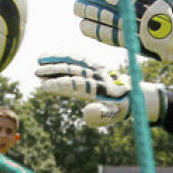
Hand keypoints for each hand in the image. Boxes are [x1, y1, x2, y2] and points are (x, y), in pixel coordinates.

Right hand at [35, 55, 167, 127]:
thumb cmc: (121, 109)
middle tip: (37, 73)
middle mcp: (99, 76)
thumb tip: (85, 112)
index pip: (79, 86)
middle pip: (75, 70)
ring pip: (75, 61)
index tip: (45, 86)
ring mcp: (97, 68)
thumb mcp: (114, 116)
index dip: (62, 85)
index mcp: (102, 90)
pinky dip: (64, 55)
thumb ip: (101, 116)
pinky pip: (79, 58)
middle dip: (55, 71)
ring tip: (39, 61)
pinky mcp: (95, 65)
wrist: (136, 95)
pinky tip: (50, 57)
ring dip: (57, 60)